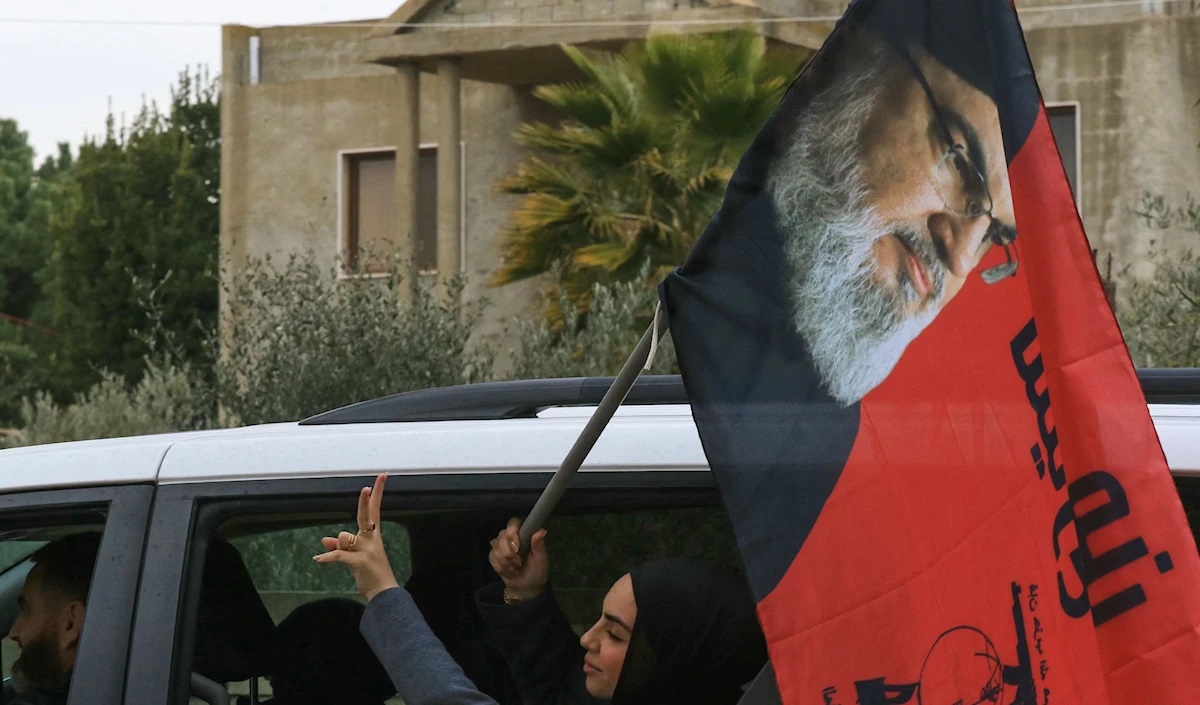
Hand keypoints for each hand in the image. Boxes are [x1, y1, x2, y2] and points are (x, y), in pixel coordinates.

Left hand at [313, 473, 399, 601]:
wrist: (382, 592)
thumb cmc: (371, 573)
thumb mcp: (354, 557)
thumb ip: (340, 546)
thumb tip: (324, 539)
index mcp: (373, 535)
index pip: (375, 509)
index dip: (377, 492)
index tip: (381, 477)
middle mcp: (372, 539)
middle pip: (366, 515)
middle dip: (366, 501)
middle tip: (366, 488)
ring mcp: (367, 549)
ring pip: (344, 537)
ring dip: (338, 547)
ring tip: (346, 560)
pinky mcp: (360, 561)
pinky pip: (337, 554)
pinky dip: (327, 557)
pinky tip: (318, 558)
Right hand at [488, 517, 548, 601]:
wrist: (526, 587)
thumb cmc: (536, 571)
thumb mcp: (541, 560)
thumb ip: (539, 545)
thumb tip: (541, 530)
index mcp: (525, 532)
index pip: (514, 523)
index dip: (512, 533)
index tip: (517, 548)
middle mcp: (512, 535)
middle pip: (502, 535)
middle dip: (509, 553)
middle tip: (519, 563)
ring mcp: (501, 544)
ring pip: (495, 546)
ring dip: (506, 562)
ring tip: (516, 568)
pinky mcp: (494, 554)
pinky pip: (492, 556)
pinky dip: (501, 566)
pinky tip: (509, 571)